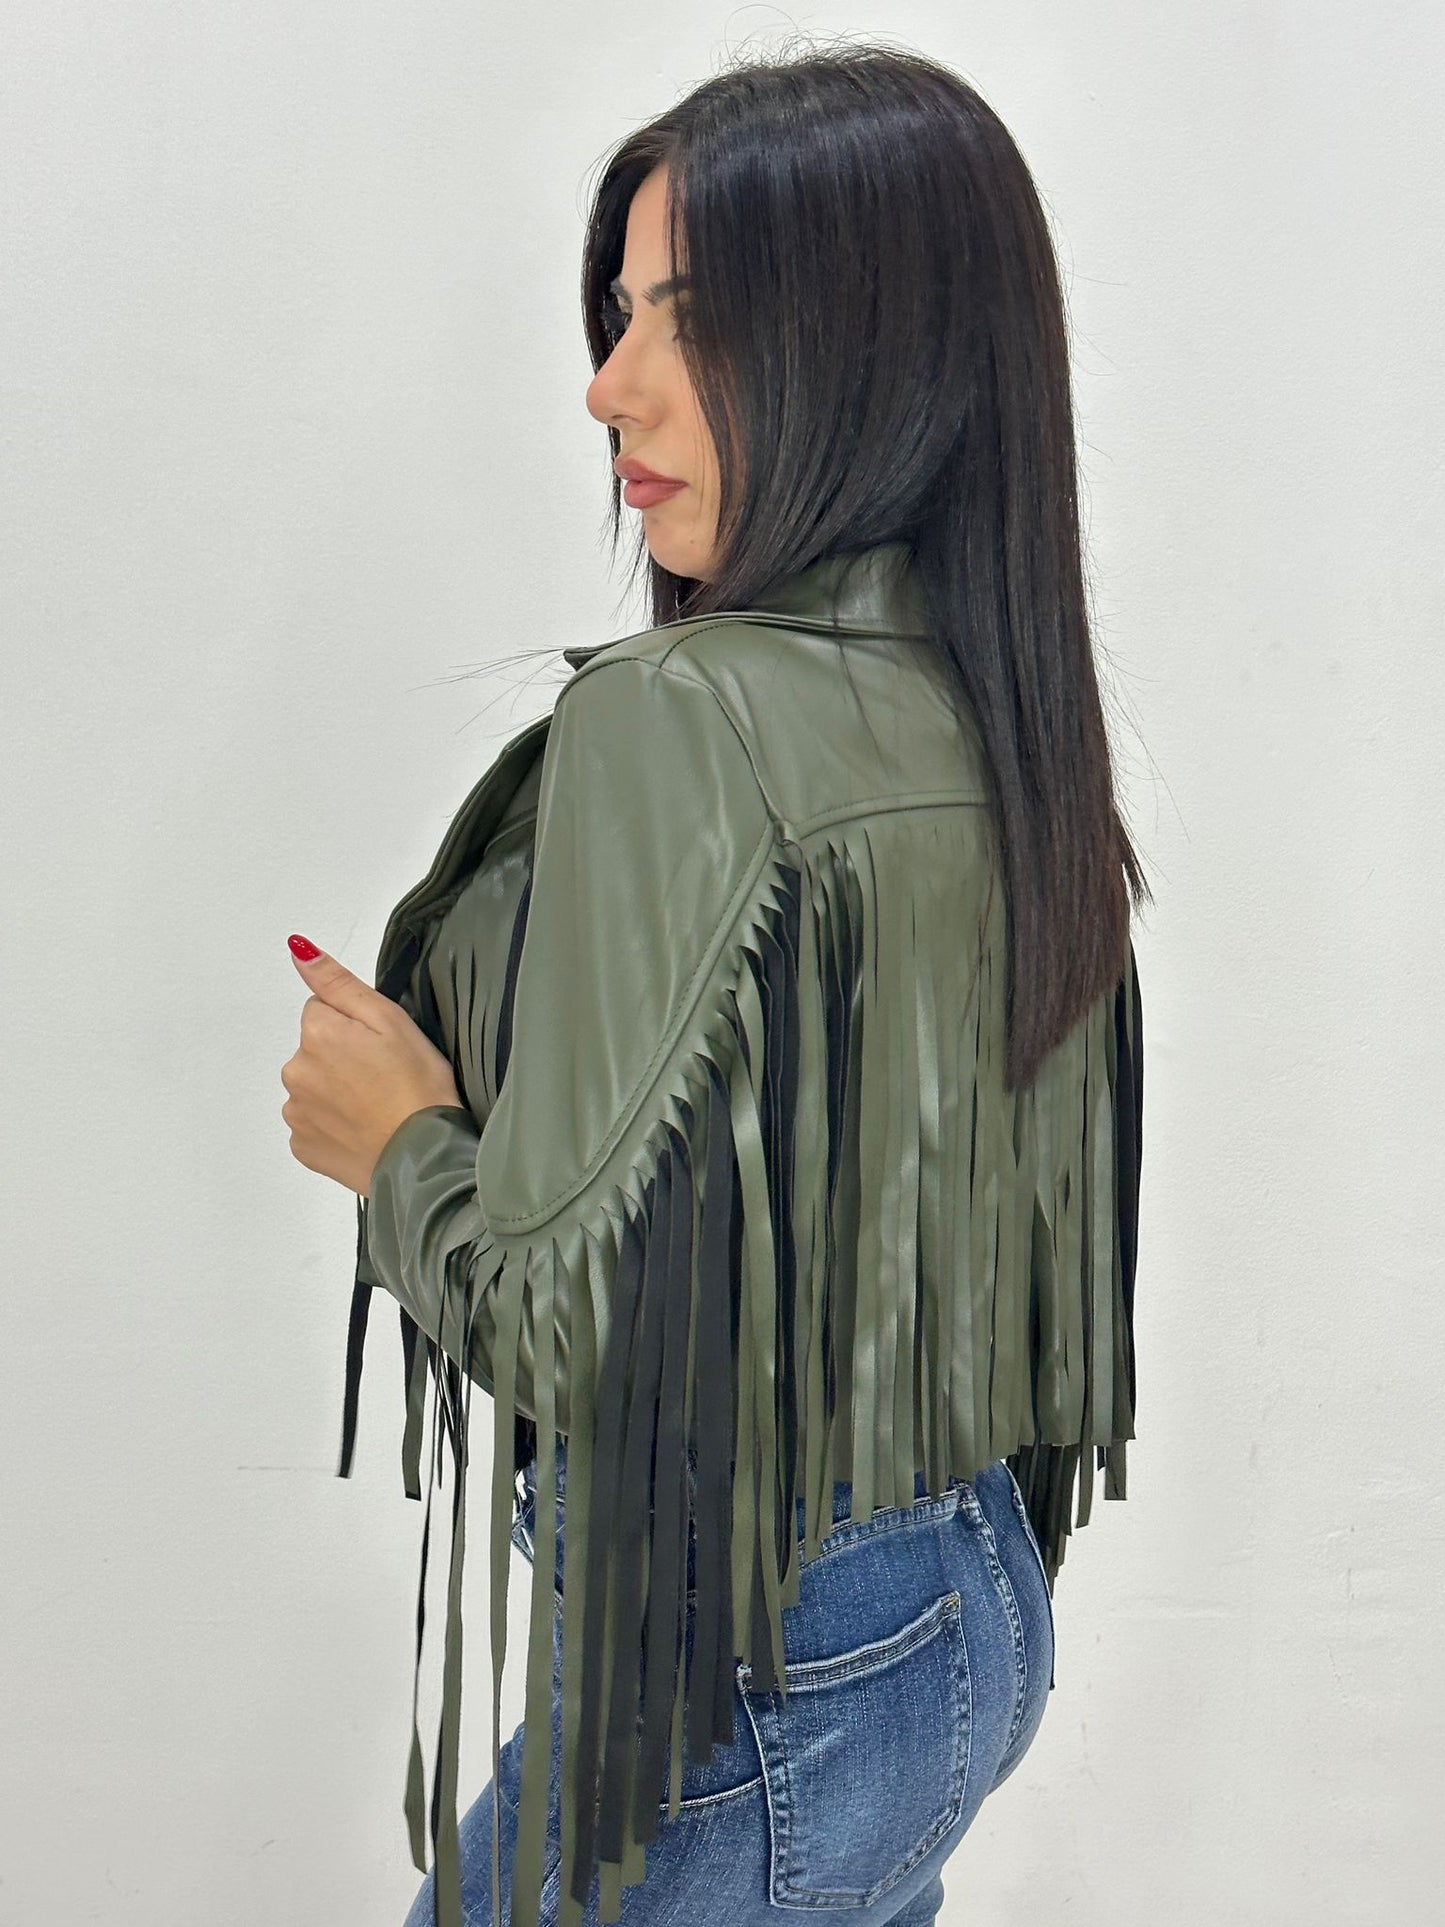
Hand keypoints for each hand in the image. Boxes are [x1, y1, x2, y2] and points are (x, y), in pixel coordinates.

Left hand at [281, 935, 465, 1196]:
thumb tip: (298, 949)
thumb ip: (338, 983)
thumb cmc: (417, 1086)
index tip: (381, 1046)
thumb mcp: (389, 1020)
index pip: (322, 1010)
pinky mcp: (304, 1147)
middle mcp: (295, 1071)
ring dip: (337, 1092)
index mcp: (317, 1033)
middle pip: (314, 1049)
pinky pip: (314, 1125)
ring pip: (313, 1087)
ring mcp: (297, 1113)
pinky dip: (335, 1125)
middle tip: (384, 1077)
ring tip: (377, 1107)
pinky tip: (365, 1129)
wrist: (423, 1157)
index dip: (355, 1025)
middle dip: (342, 1057)